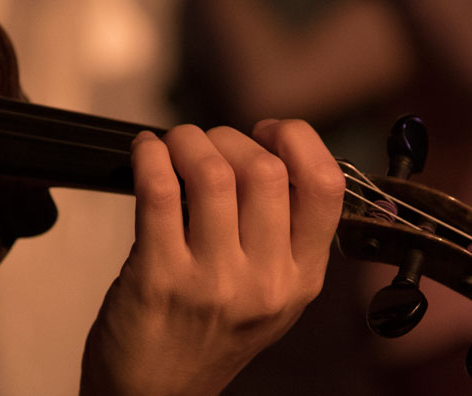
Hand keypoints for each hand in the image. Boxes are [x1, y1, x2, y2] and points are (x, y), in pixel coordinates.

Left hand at [80, 119, 344, 395]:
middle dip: (229, 137)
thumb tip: (266, 150)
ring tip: (173, 145)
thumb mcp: (271, 296)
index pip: (325, 187)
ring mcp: (213, 281)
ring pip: (212, 173)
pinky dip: (149, 156)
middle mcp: (265, 281)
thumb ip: (280, 234)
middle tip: (206, 142)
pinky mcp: (159, 278)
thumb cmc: (207, 338)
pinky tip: (146, 153)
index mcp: (302, 278)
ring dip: (186, 140)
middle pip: (265, 169)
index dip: (298, 141)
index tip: (269, 132)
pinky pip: (159, 190)